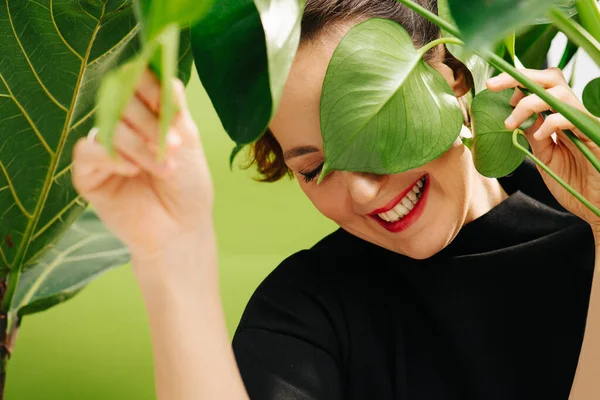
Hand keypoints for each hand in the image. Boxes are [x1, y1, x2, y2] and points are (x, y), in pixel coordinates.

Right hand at [72, 69, 213, 259]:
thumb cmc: (188, 186)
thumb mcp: (188, 142)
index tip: (167, 101)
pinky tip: (133, 172)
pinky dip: (113, 158)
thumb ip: (175, 110)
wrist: (181, 228)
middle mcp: (122, 127)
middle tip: (175, 147)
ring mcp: (104, 148)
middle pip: (121, 101)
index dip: (149, 85)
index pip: (137, 83)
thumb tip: (169, 76)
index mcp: (146, 114)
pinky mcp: (88, 173)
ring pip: (109, 126)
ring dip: (140, 147)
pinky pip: (88, 151)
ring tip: (165, 169)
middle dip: (150, 122)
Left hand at [486, 68, 599, 232]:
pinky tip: (539, 137)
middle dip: (518, 77)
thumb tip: (516, 116)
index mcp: (561, 116)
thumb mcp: (545, 156)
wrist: (597, 207)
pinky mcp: (596, 134)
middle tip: (492, 85)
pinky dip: (551, 122)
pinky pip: (572, 117)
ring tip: (511, 123)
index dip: (517, 81)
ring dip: (529, 103)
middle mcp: (574, 114)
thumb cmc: (575, 185)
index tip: (492, 87)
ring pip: (559, 92)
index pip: (541, 85)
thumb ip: (534, 134)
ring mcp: (586, 122)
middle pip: (551, 77)